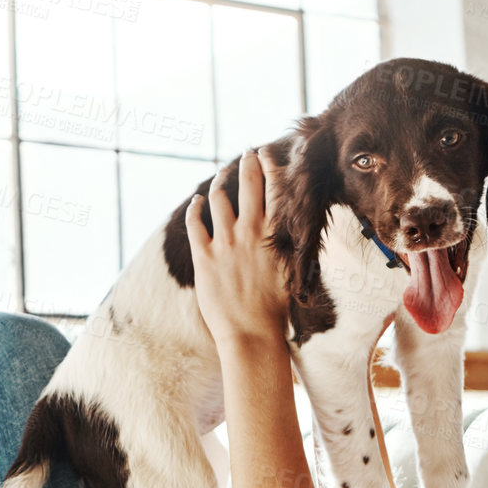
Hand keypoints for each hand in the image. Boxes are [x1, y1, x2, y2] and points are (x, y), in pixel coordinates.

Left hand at [185, 148, 292, 346]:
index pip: (275, 187)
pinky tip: (197, 200)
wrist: (252, 334)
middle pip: (249, 182)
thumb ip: (288, 246)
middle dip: (247, 163)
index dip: (270, 165)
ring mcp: (226, 242)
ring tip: (222, 175)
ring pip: (220, 197)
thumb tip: (292, 231)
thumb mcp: (291, 271)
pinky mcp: (204, 256)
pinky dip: (195, 207)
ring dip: (221, 181)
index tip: (266, 153)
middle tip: (246, 155)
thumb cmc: (275, 309)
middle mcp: (251, 232)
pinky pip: (195, 222)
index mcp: (276, 235)